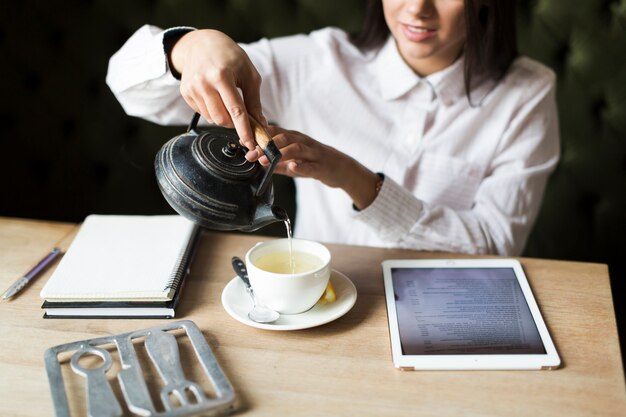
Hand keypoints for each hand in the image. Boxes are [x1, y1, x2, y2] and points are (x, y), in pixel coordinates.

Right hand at [170, 29, 264, 154]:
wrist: (201, 43)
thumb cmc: (230, 57)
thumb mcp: (249, 74)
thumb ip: (254, 101)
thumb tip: (260, 124)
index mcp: (222, 75)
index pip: (235, 110)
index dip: (244, 129)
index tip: (251, 143)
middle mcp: (204, 83)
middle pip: (222, 119)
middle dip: (235, 124)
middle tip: (241, 116)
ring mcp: (192, 88)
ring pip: (212, 119)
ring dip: (224, 117)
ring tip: (227, 101)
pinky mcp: (185, 92)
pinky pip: (202, 113)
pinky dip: (212, 111)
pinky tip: (215, 97)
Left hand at [262, 126, 380, 209]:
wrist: (342, 168)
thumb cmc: (315, 162)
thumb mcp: (294, 160)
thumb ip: (277, 161)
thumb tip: (258, 161)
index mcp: (295, 138)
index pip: (274, 131)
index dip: (258, 136)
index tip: (244, 142)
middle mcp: (303, 142)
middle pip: (283, 137)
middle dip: (265, 145)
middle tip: (251, 154)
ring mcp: (313, 153)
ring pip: (296, 148)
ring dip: (279, 153)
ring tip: (265, 160)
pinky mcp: (321, 166)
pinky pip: (311, 166)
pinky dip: (301, 166)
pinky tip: (292, 168)